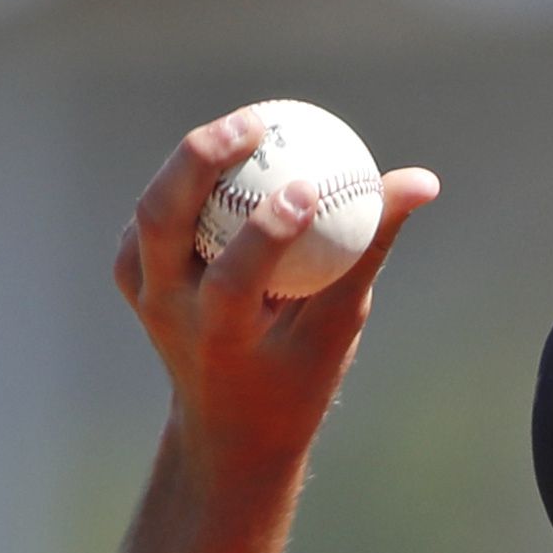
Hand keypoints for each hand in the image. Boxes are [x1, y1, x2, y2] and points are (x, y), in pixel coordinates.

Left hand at [114, 108, 441, 480]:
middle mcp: (169, 313)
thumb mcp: (341, 324)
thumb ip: (370, 248)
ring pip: (150, 209)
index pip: (233, 278)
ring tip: (246, 127)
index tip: (307, 188)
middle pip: (162, 220)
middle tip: (255, 124)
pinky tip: (227, 155)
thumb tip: (421, 181)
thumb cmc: (300, 377)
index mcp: (221, 340)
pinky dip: (187, 182)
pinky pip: (155, 213)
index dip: (266, 230)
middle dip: (198, 160)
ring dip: (191, 162)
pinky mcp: (132, 273)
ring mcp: (142, 292)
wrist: (228, 429)